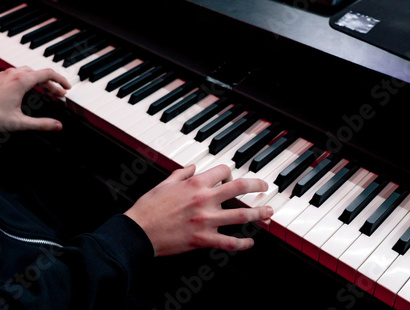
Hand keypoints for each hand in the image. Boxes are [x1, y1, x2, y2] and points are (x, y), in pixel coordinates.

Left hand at [0, 66, 70, 131]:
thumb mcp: (19, 122)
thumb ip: (41, 124)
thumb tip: (58, 125)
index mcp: (21, 81)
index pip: (48, 74)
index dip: (61, 80)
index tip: (67, 87)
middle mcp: (14, 74)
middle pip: (40, 73)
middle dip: (52, 84)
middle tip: (60, 94)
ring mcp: (6, 75)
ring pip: (30, 72)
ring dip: (41, 81)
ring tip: (47, 91)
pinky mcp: (0, 78)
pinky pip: (20, 74)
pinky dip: (30, 80)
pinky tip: (30, 89)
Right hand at [124, 164, 272, 256]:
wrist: (139, 230)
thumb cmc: (149, 207)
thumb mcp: (165, 183)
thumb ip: (181, 173)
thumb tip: (193, 166)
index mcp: (195, 184)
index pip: (224, 171)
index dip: (230, 172)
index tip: (232, 178)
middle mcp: (204, 200)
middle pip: (240, 189)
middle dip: (257, 186)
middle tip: (265, 187)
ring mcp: (206, 220)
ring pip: (241, 215)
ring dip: (259, 213)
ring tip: (269, 213)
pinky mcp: (203, 239)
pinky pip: (229, 242)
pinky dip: (242, 243)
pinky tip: (250, 243)